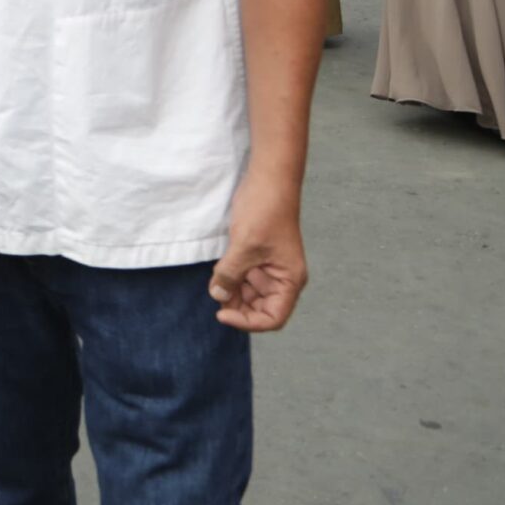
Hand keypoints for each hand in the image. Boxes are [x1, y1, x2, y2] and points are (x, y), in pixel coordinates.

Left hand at [208, 172, 307, 331]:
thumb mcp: (244, 246)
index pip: (272, 318)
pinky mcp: (255, 256)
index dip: (249, 322)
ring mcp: (268, 268)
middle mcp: (281, 279)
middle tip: (216, 295)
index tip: (223, 314)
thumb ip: (231, 274)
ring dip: (231, 292)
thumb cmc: (265, 212)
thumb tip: (218, 297)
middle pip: (259, 308)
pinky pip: (242, 277)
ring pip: (248, 293)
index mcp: (289, 281)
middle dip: (237, 307)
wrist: (267, 181)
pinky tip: (217, 272)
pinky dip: (229, 278)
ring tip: (216, 281)